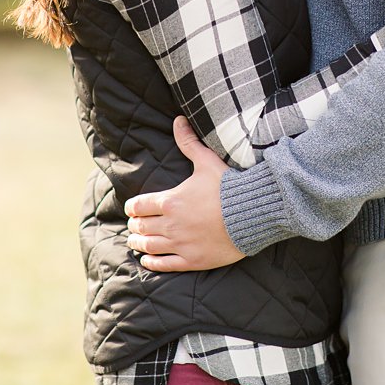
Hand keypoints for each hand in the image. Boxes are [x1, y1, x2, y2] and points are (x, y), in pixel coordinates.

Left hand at [123, 116, 244, 271]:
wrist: (252, 213)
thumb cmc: (229, 186)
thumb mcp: (207, 161)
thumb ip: (189, 142)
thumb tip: (178, 120)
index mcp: (171, 201)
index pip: (140, 206)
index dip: (133, 207)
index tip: (131, 209)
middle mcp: (171, 224)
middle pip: (142, 227)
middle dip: (135, 225)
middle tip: (133, 225)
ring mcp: (181, 244)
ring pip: (149, 246)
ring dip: (138, 243)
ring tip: (134, 242)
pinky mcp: (192, 260)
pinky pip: (164, 264)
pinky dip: (152, 262)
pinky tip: (147, 260)